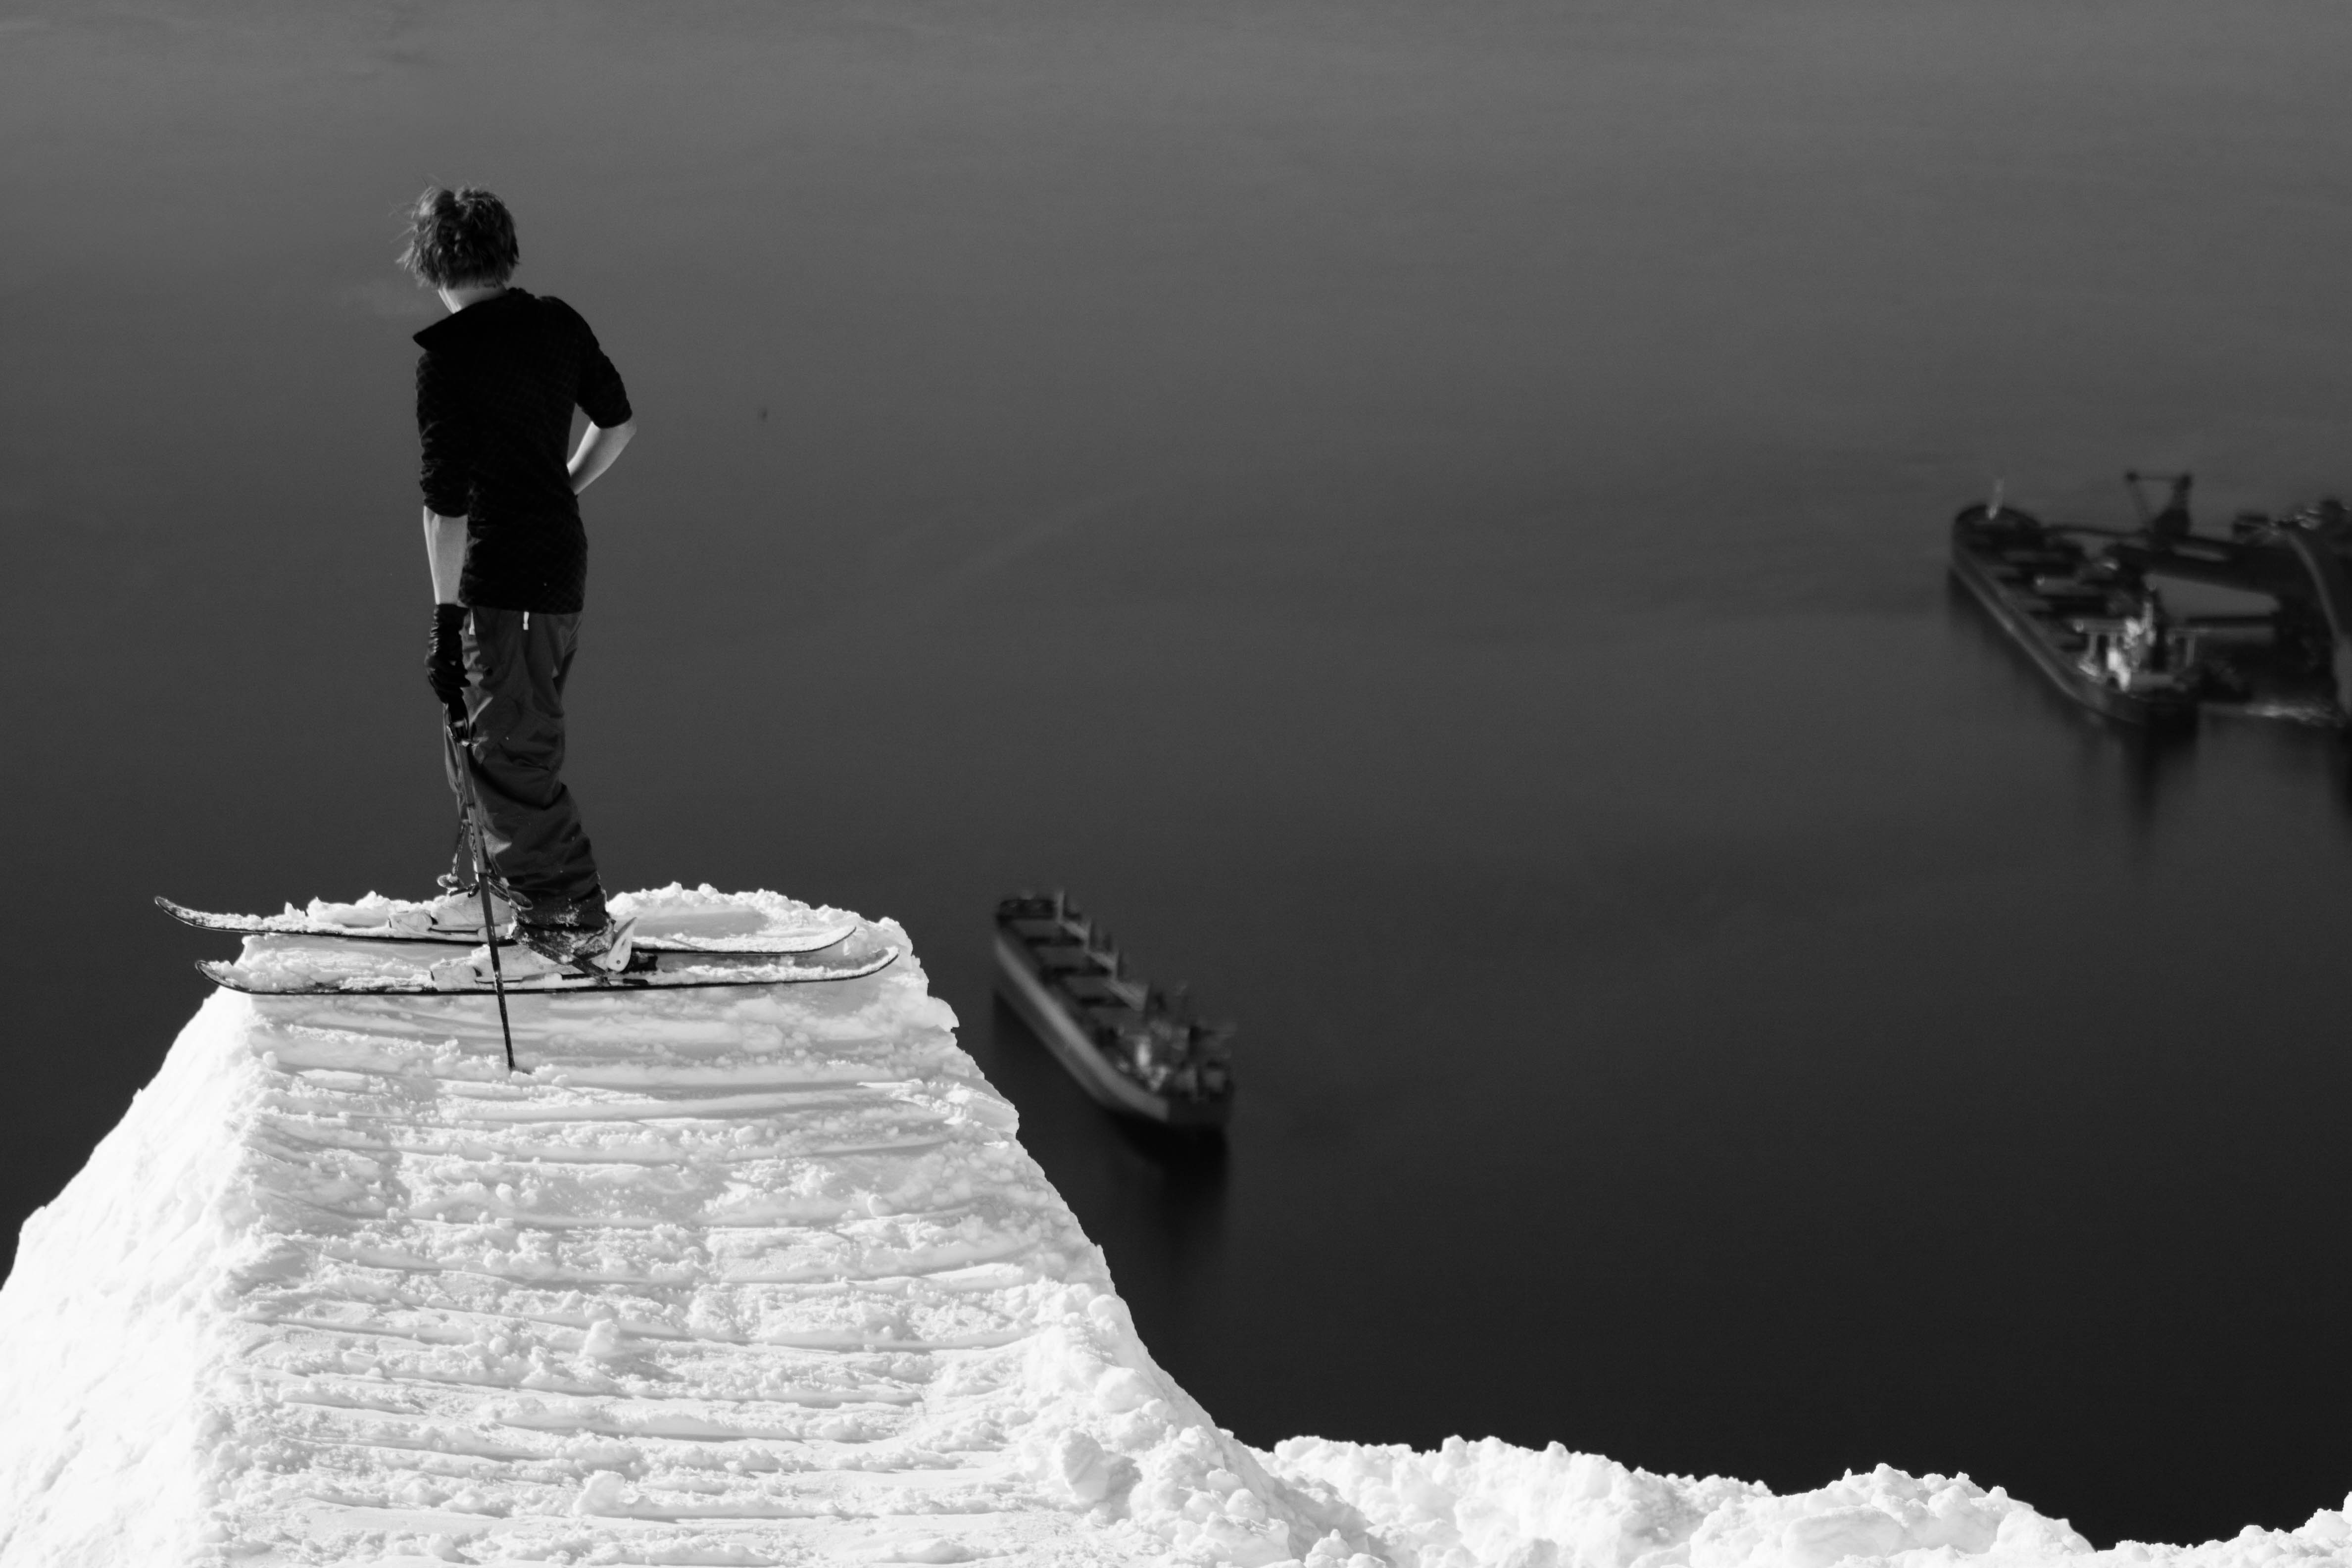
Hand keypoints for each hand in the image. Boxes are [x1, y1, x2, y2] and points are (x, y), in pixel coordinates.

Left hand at [427, 603, 468, 726]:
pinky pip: (447, 669)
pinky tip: (463, 673)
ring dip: (456, 682)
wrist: (446, 627)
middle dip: (451, 690)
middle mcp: (428, 666)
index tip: (450, 700)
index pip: (435, 686)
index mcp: (430, 668)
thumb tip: (460, 682)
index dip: (442, 694)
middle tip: (462, 693)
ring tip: (466, 682)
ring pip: (443, 679)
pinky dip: (456, 673)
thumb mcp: (452, 659)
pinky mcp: (435, 657)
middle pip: (439, 684)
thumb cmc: (450, 643)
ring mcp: (430, 662)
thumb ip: (454, 670)